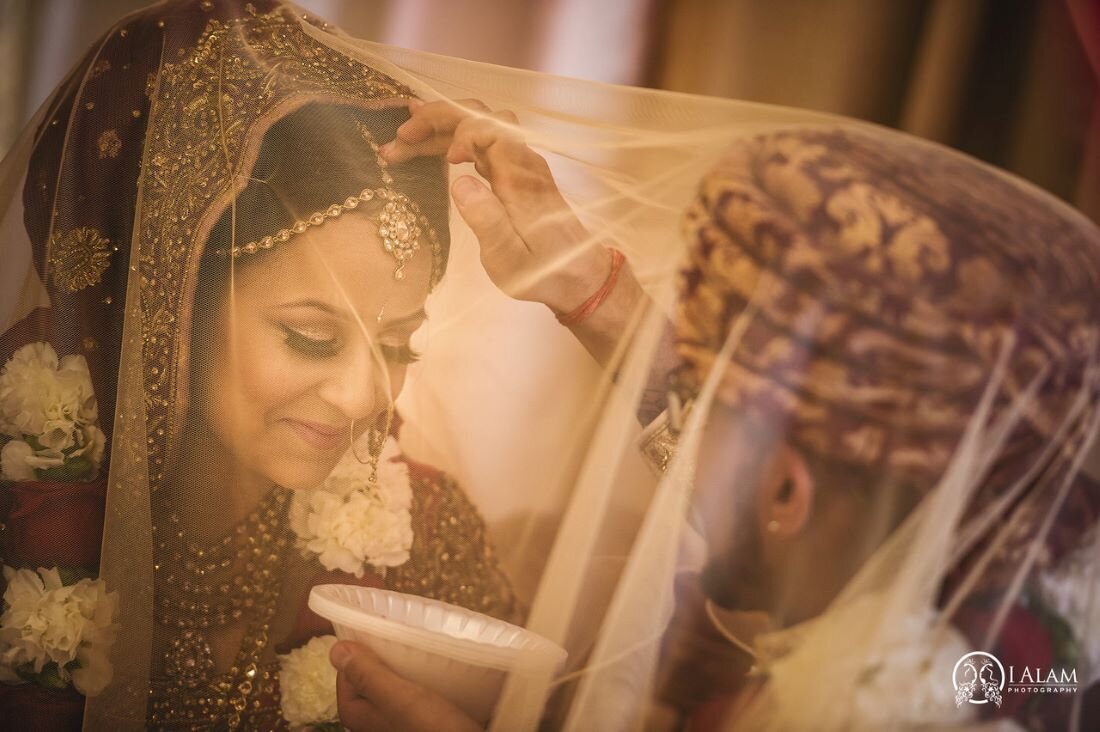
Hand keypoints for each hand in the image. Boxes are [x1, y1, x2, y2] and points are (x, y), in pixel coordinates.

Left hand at [330, 640, 480, 731]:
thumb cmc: (430, 726)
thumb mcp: (397, 696)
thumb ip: (366, 674)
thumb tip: (334, 649)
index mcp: (356, 716)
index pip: (346, 672)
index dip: (361, 650)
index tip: (383, 632)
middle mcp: (372, 722)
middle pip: (371, 678)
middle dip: (387, 657)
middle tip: (407, 640)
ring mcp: (395, 724)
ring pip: (393, 687)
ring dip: (407, 669)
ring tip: (425, 653)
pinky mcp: (418, 724)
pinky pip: (414, 696)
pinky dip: (422, 682)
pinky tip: (439, 674)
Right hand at [380, 99, 611, 313]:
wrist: (580, 276)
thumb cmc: (544, 272)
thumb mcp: (510, 258)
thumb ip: (486, 219)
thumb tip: (459, 181)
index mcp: (521, 176)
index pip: (491, 128)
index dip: (464, 132)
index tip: (447, 161)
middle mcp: (522, 162)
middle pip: (481, 117)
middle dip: (439, 118)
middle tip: (400, 136)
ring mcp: (519, 165)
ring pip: (478, 127)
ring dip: (441, 129)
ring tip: (403, 139)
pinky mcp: (515, 175)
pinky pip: (482, 144)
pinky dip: (453, 141)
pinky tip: (433, 150)